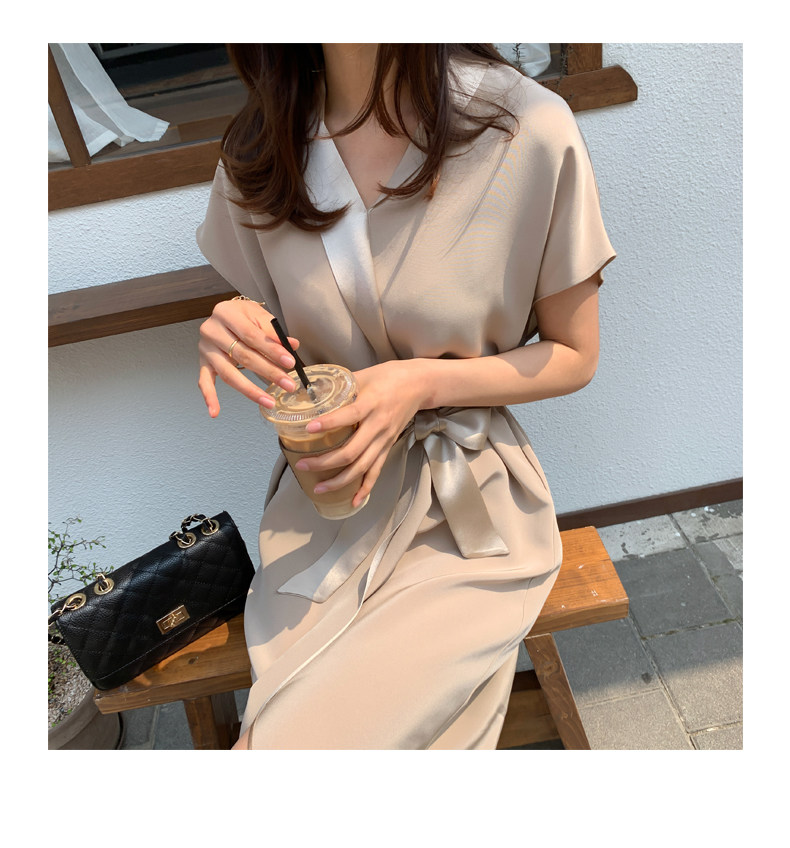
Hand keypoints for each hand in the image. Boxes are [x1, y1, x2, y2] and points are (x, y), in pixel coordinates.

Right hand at [198, 298, 301, 416]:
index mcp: (226, 313)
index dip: (272, 350)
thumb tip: (292, 346)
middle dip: (268, 372)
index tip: (289, 362)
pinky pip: (204, 382)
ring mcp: (205, 348)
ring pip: (229, 373)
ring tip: (269, 401)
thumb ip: (273, 332)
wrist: (225, 313)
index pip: (251, 335)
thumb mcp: (259, 315)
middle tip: (288, 384)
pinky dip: (209, 397)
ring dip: (250, 390)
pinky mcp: (203, 362)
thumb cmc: (243, 315)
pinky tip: (215, 411)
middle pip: (242, 356)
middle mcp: (211, 330)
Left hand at [293, 360, 428, 508]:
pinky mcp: (388, 446)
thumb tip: (311, 392)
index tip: (309, 429)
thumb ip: (339, 386)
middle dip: (325, 462)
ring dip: (340, 481)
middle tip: (302, 465)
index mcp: (371, 403)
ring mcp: (384, 439)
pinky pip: (376, 470)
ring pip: (362, 466)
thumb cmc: (389, 376)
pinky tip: (354, 501)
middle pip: (351, 451)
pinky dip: (366, 488)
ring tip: (319, 488)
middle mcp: (378, 425)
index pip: (349, 415)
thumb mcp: (363, 375)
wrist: (418, 384)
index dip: (329, 424)